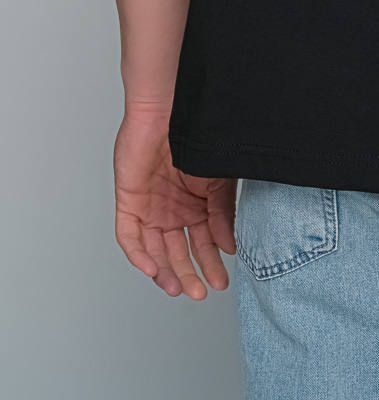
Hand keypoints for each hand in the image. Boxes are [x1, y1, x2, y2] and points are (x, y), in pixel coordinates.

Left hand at [114, 105, 236, 299]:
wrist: (170, 108)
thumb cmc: (197, 136)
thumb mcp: (219, 180)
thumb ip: (222, 214)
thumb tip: (228, 247)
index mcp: (195, 205)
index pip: (202, 243)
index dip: (210, 263)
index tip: (221, 280)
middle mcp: (172, 210)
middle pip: (178, 252)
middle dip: (190, 274)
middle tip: (201, 292)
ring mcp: (150, 207)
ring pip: (154, 251)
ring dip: (165, 271)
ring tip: (178, 287)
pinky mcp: (130, 201)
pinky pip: (130, 236)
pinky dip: (139, 254)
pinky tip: (152, 268)